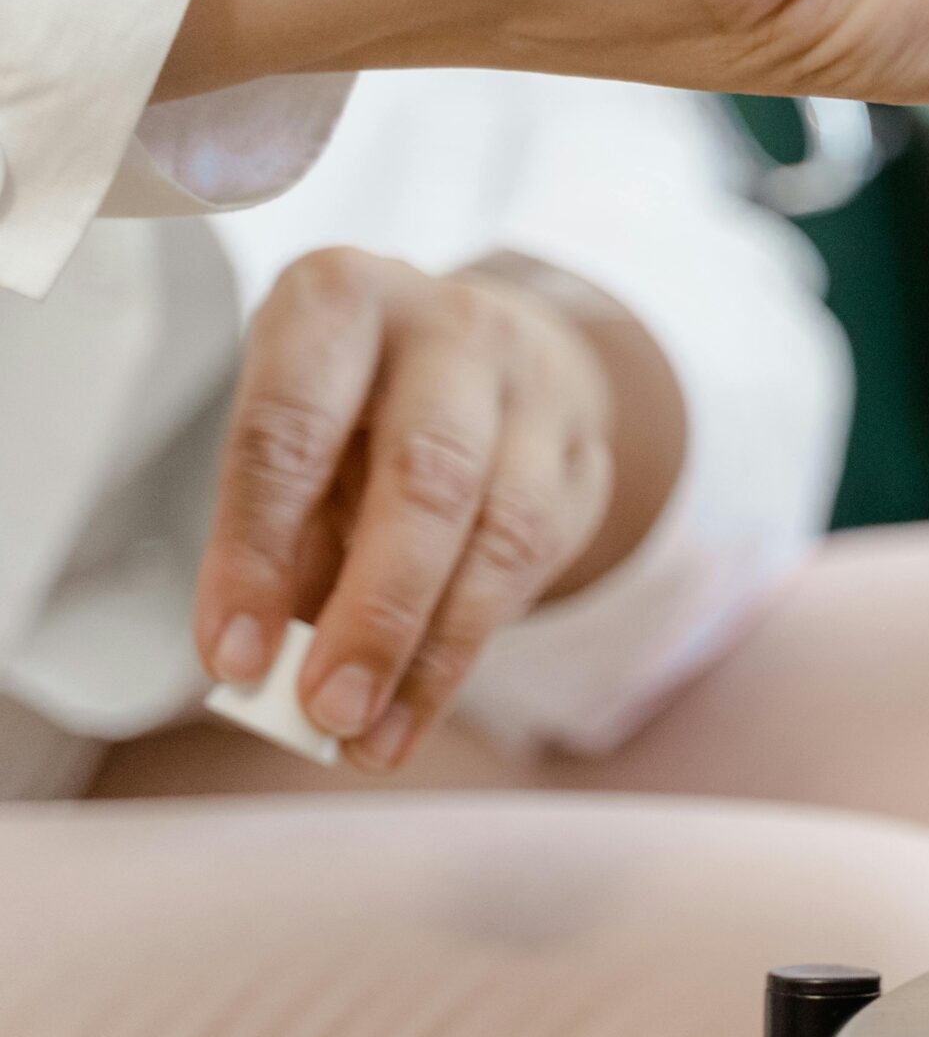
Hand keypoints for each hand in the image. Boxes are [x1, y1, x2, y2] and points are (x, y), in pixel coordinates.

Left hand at [192, 249, 622, 769]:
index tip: (232, 658)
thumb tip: (264, 665)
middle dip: (376, 611)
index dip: (256, 552)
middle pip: (427, 476)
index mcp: (341, 299)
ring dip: (435, 651)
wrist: (495, 351)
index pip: (292, 428)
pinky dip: (472, 645)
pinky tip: (420, 703)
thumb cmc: (359, 404)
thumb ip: (279, 538)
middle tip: (326, 711)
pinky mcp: (587, 450)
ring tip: (372, 737)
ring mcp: (537, 385)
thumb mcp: (295, 435)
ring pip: (503, 529)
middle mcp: (451, 325)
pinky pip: (541, 559)